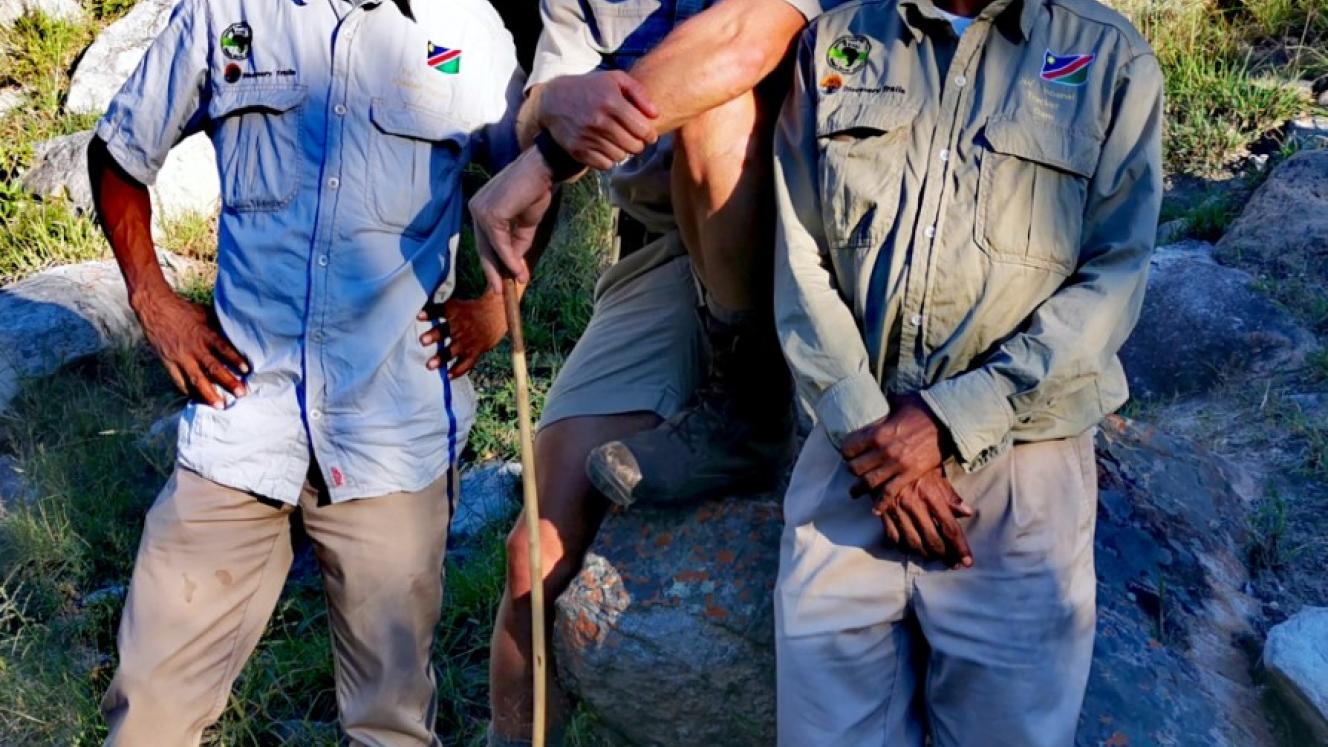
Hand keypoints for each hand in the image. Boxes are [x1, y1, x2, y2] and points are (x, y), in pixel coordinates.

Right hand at [131, 286, 248, 408]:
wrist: (156, 309)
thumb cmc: (186, 311)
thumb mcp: (207, 314)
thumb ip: (221, 327)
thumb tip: (241, 335)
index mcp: (206, 334)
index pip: (223, 348)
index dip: (235, 359)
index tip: (247, 370)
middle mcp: (194, 348)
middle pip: (213, 368)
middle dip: (228, 381)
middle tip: (241, 394)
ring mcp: (181, 357)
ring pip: (197, 379)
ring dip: (209, 394)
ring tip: (220, 405)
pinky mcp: (169, 363)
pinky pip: (179, 381)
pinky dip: (189, 392)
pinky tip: (199, 401)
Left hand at [418, 294, 507, 377]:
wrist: (497, 315)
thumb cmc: (470, 311)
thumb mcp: (456, 306)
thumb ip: (439, 312)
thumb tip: (418, 316)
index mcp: (455, 311)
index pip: (441, 310)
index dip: (430, 313)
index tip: (419, 316)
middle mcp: (461, 326)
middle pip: (446, 331)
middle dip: (434, 336)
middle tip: (422, 341)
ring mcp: (468, 340)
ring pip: (453, 350)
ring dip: (442, 357)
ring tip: (430, 366)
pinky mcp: (475, 351)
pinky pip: (466, 363)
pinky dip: (458, 371)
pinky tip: (448, 376)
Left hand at [469, 147, 555, 292]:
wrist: (543, 170)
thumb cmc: (535, 190)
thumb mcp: (525, 223)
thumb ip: (517, 242)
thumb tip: (517, 266)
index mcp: (482, 208)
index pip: (485, 240)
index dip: (493, 262)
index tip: (500, 279)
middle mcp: (476, 208)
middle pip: (483, 247)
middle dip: (492, 270)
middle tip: (499, 291)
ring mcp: (480, 211)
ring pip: (490, 247)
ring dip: (503, 268)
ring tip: (515, 283)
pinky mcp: (489, 214)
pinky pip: (499, 243)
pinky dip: (509, 258)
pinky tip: (518, 270)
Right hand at [539, 70, 658, 170]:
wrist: (554, 99)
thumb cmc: (591, 88)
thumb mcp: (615, 79)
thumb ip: (639, 93)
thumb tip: (656, 115)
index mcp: (611, 102)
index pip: (643, 130)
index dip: (650, 135)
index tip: (648, 134)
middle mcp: (599, 121)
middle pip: (634, 146)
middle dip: (638, 144)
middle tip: (634, 138)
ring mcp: (587, 137)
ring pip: (621, 157)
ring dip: (623, 151)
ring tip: (618, 141)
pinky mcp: (578, 150)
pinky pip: (605, 165)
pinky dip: (609, 159)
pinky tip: (606, 148)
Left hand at [843, 394, 947, 500]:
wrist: (948, 420)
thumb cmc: (923, 408)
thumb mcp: (899, 402)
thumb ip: (885, 406)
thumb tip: (879, 400)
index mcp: (877, 432)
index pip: (849, 447)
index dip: (846, 452)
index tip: (847, 454)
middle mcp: (883, 450)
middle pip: (855, 467)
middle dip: (851, 470)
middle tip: (852, 471)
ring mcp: (896, 464)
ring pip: (868, 482)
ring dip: (859, 489)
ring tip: (854, 492)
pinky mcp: (910, 474)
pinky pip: (890, 493)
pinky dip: (880, 503)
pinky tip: (875, 509)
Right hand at [873, 468, 973, 567]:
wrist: (886, 451)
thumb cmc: (916, 463)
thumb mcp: (937, 474)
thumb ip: (951, 495)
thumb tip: (968, 512)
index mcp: (931, 495)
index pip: (949, 527)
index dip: (959, 547)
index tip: (967, 561)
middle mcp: (914, 504)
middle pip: (932, 539)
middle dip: (945, 555)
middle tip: (952, 563)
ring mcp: (896, 509)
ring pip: (913, 541)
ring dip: (925, 554)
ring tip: (934, 557)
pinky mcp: (882, 510)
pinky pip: (893, 536)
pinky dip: (902, 546)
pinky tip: (910, 548)